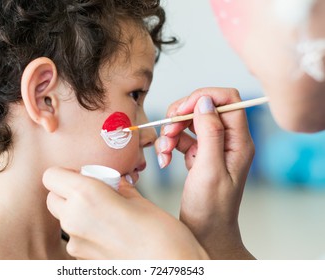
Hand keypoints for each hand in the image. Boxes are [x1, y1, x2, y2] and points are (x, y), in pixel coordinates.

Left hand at [43, 167, 208, 259]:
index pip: (51, 176)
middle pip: (53, 198)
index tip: (84, 175)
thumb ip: (116, 187)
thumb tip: (108, 182)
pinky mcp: (82, 261)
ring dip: (77, 212)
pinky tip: (110, 233)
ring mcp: (76, 244)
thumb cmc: (162, 234)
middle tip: (95, 192)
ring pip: (63, 219)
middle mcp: (74, 220)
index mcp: (86, 196)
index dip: (65, 173)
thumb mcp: (139, 199)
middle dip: (68, 192)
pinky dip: (86, 231)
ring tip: (106, 214)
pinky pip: (75, 238)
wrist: (173, 269)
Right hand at [155, 88, 254, 258]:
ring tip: (163, 150)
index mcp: (239, 141)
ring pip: (190, 122)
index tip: (181, 110)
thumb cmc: (211, 208)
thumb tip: (205, 102)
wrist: (205, 231)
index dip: (203, 98)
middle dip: (181, 115)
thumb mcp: (209, 169)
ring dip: (172, 131)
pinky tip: (163, 159)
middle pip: (205, 107)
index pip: (228, 100)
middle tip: (167, 129)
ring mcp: (213, 147)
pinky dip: (169, 144)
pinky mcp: (199, 154)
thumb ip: (210, 133)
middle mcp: (228, 140)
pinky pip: (182, 138)